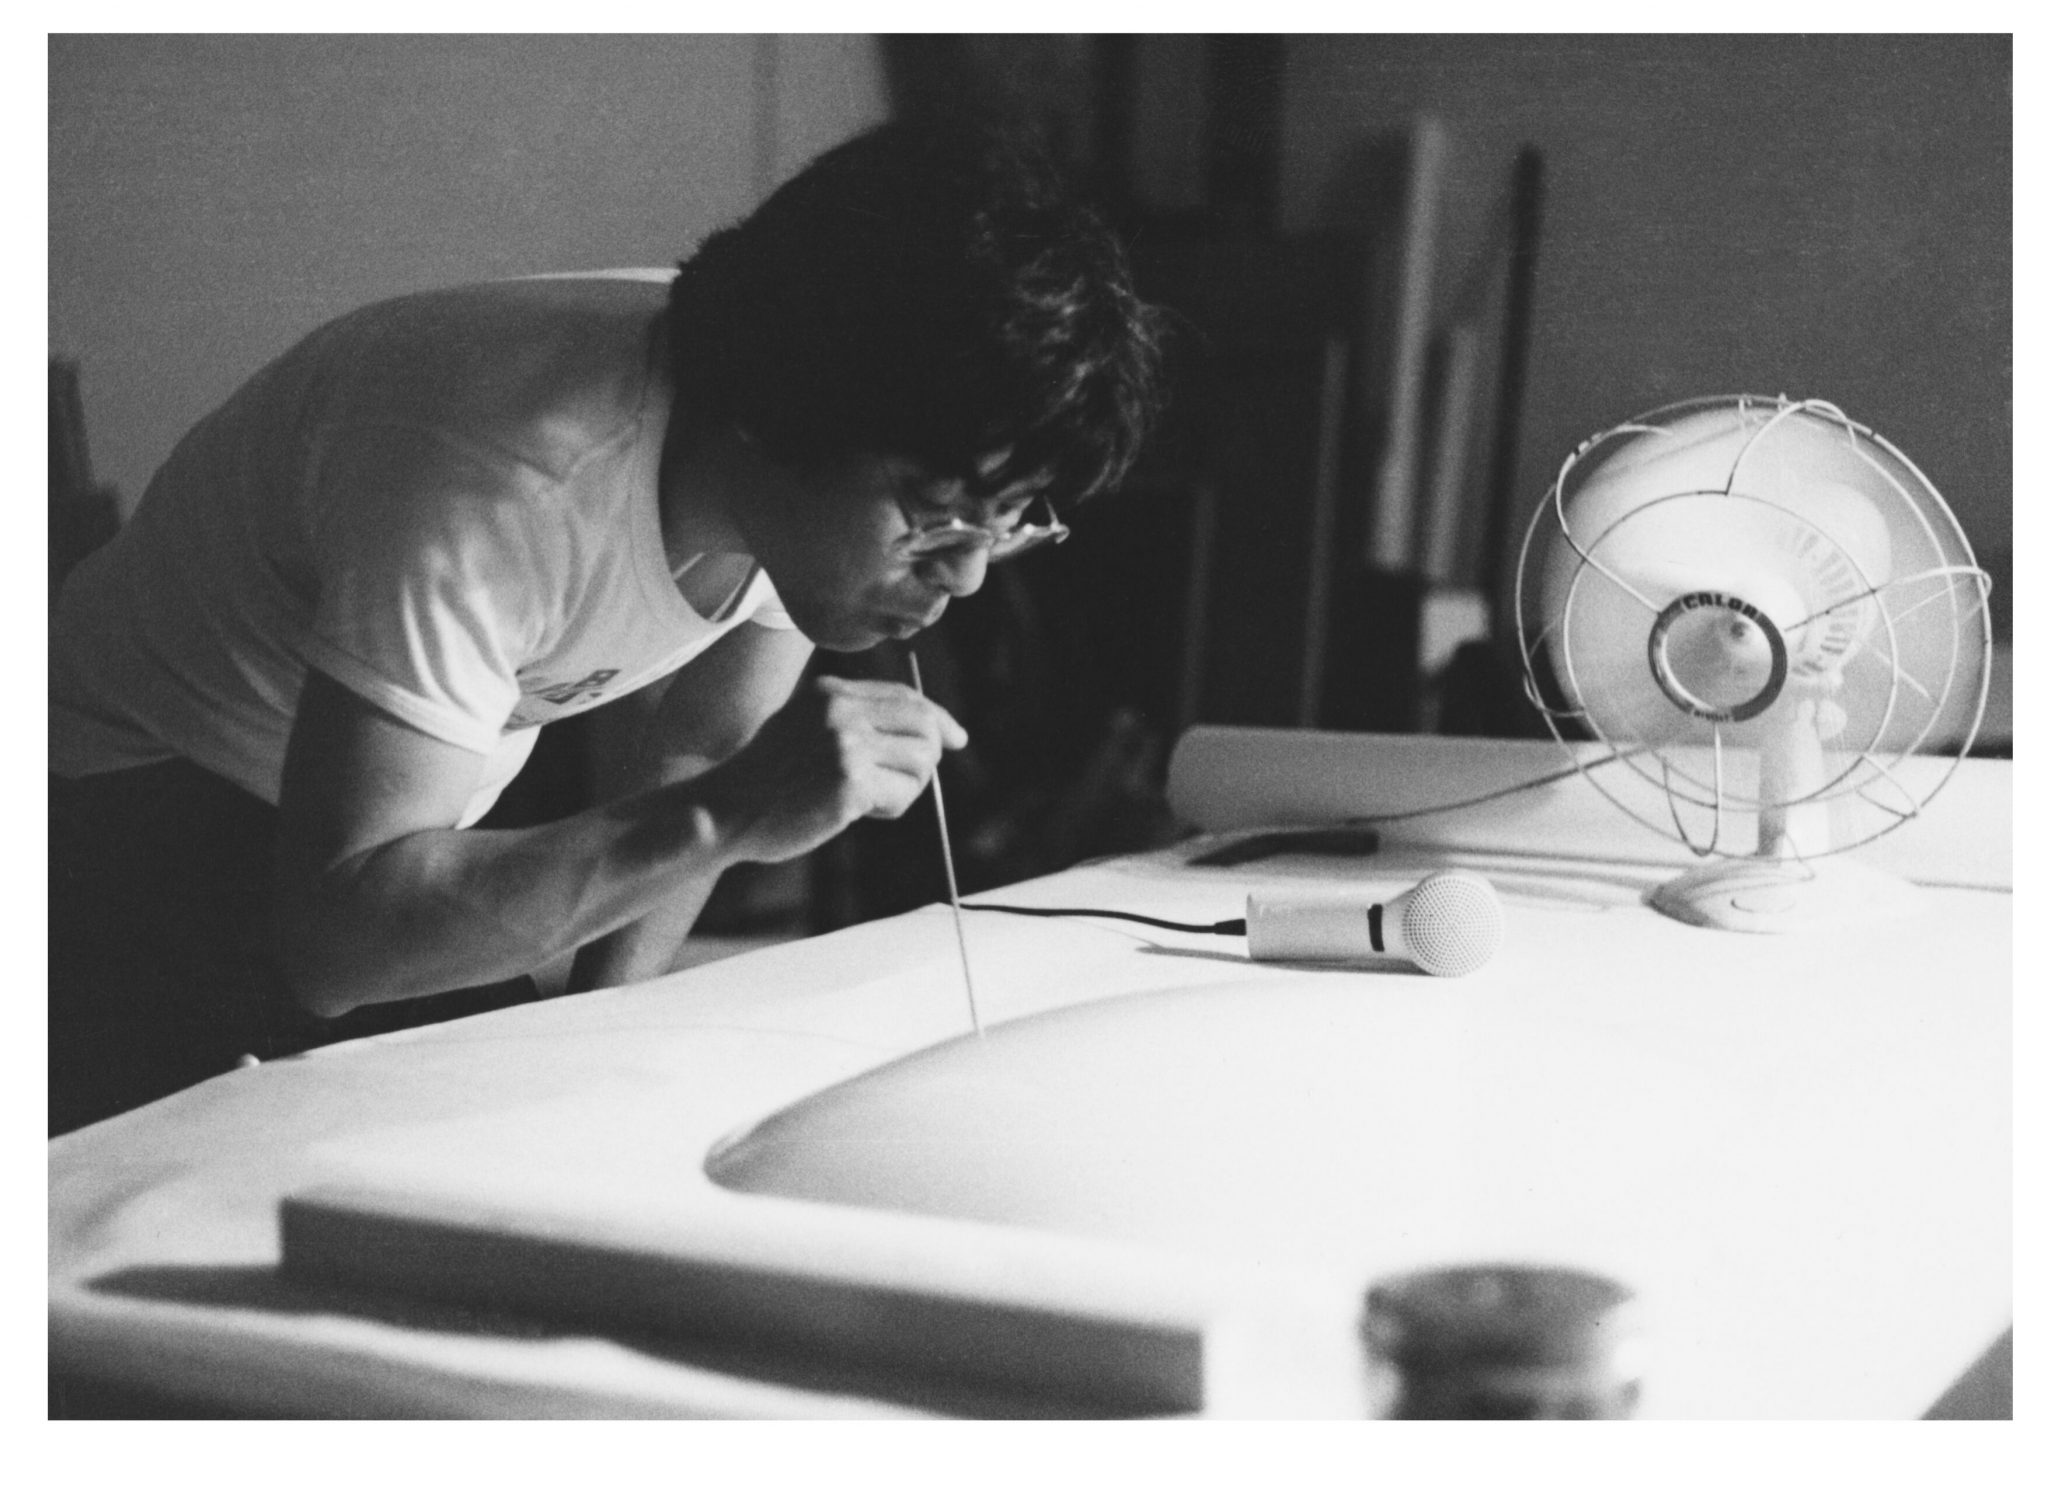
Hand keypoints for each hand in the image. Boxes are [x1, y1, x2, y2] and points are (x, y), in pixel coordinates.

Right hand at [694, 675, 967, 863]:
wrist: (722, 811)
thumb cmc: (766, 781)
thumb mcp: (805, 728)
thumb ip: (855, 721)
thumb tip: (929, 734)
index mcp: (830, 691)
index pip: (905, 696)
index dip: (938, 718)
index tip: (956, 738)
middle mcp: (840, 710)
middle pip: (924, 725)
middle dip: (928, 757)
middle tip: (906, 783)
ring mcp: (845, 744)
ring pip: (921, 762)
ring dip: (905, 789)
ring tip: (866, 800)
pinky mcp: (850, 782)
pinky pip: (903, 793)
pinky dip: (891, 808)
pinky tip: (857, 813)